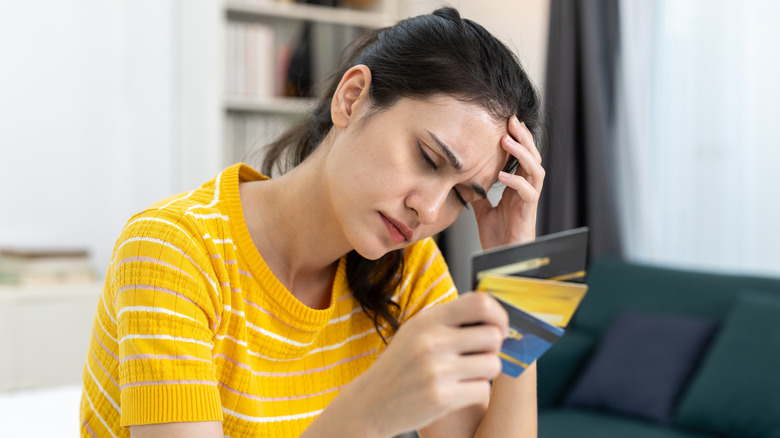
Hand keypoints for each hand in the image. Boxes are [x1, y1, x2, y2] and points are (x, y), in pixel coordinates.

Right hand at [322, 293, 508, 437]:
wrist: (372, 402)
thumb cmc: (401, 365)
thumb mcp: (417, 331)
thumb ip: (450, 320)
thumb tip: (494, 313)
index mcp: (428, 319)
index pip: (480, 303)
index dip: (498, 315)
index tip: (498, 327)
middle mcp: (432, 341)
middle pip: (493, 336)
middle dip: (493, 348)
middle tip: (480, 355)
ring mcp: (437, 370)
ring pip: (493, 364)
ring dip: (486, 372)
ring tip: (468, 374)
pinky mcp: (442, 397)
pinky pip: (483, 389)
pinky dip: (476, 392)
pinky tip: (459, 391)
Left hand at [472, 116, 543, 248]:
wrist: (502, 261)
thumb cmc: (497, 238)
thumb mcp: (484, 211)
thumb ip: (480, 194)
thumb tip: (465, 180)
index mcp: (518, 188)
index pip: (522, 157)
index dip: (517, 139)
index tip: (505, 122)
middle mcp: (527, 191)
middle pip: (533, 157)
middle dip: (524, 138)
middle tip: (511, 121)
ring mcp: (529, 202)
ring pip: (536, 170)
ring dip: (522, 154)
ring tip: (506, 141)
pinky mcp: (528, 214)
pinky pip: (529, 193)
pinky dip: (516, 182)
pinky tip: (502, 176)